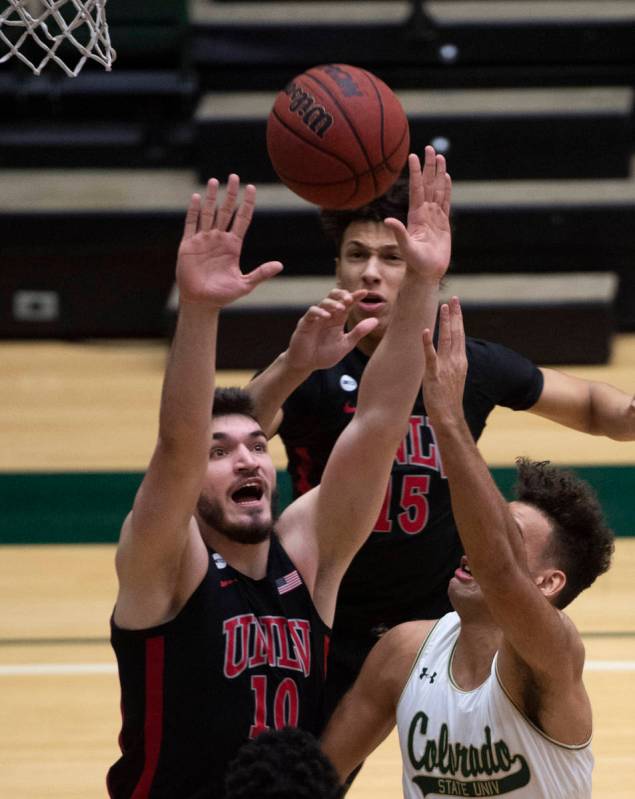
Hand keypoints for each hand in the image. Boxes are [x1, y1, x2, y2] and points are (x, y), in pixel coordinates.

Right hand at [176, 174, 282, 307]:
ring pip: (208, 213)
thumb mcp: (245, 284)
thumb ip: (261, 273)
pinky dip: (193, 211)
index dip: (247, 204)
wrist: (201, 302)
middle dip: (230, 194)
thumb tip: (280, 265)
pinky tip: (195, 197)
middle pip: (226, 211)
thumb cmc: (223, 295)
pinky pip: (191, 224)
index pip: (242, 219)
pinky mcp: (188, 245)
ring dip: (211, 197)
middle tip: (234, 176)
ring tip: (214, 181)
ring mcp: (203, 240)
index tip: (251, 188)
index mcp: (233, 246)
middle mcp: (218, 239)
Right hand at [286, 288, 377, 370]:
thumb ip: (359, 332)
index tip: (365, 293)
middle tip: (350, 298)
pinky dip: (319, 312)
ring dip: (333, 303)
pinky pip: (311, 312)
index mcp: (337, 319)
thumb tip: (375, 320)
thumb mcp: (345, 344)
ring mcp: (316, 318)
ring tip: (341, 308)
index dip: (355, 297)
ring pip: (323, 302)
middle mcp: (327, 316)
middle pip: (334, 296)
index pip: (347, 304)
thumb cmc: (323, 355)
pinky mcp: (305, 323)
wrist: (306, 365)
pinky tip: (327, 316)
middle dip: (342, 294)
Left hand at [384, 146, 451, 283]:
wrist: (426, 273)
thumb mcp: (406, 247)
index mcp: (416, 215)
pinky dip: (446, 189)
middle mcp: (424, 213)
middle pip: (428, 184)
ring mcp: (434, 217)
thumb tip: (388, 221)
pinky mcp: (443, 223)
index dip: (415, 172)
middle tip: (430, 148)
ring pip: (437, 190)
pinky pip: (445, 202)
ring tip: (440, 157)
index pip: (417, 189)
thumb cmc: (415, 263)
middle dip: (429, 166)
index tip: (413, 155)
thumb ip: (399, 233)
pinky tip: (447, 178)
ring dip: (439, 174)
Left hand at [422, 297, 466, 424]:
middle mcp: (456, 361)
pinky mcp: (434, 374)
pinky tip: (425, 331)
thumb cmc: (448, 400)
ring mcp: (445, 367)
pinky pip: (431, 356)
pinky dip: (428, 343)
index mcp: (460, 361)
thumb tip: (446, 354)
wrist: (449, 416)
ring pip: (446, 339)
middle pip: (456, 333)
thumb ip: (450, 364)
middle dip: (455, 315)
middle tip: (454, 299)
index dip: (458, 319)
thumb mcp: (452, 378)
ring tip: (443, 307)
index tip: (456, 305)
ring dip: (445, 322)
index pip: (460, 335)